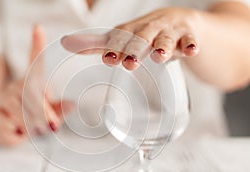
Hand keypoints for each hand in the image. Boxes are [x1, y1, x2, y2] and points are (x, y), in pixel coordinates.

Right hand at [0, 25, 73, 145]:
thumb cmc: (28, 115)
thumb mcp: (45, 112)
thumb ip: (58, 109)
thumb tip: (73, 105)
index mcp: (30, 83)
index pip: (34, 62)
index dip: (36, 45)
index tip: (38, 28)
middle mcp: (14, 87)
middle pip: (29, 93)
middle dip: (43, 111)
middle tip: (52, 126)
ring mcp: (2, 101)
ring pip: (18, 110)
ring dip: (31, 123)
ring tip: (38, 131)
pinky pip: (8, 125)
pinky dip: (18, 133)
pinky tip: (18, 132)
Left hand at [62, 7, 200, 69]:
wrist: (180, 22)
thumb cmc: (146, 33)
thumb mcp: (123, 38)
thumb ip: (98, 44)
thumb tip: (66, 43)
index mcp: (132, 30)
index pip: (121, 37)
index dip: (115, 47)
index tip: (108, 59)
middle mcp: (149, 28)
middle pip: (142, 37)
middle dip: (136, 49)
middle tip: (130, 63)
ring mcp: (169, 32)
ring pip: (166, 38)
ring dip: (163, 46)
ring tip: (159, 56)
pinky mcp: (188, 36)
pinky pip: (190, 40)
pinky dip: (191, 45)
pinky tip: (192, 51)